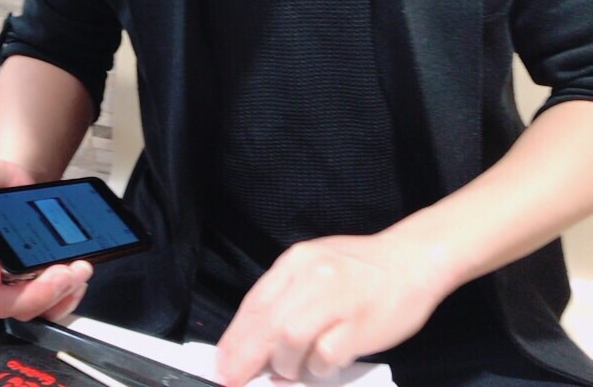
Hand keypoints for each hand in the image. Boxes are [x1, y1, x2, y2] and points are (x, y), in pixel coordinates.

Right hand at [0, 156, 92, 321]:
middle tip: (61, 272)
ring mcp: (19, 288)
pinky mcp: (42, 292)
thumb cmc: (10, 192)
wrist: (33, 197)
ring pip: (33, 309)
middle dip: (34, 293)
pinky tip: (80, 275)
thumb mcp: (0, 176)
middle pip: (5, 301)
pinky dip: (69, 296)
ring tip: (80, 269)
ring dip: (58, 295)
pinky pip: (53, 308)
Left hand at [216, 232, 448, 386]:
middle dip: (246, 357)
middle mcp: (313, 275)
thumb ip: (288, 297)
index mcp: (297, 260)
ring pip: (289, 340)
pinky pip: (324, 356)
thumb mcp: (317, 267)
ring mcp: (337, 299)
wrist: (412, 260)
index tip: (222, 362)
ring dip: (285, 365)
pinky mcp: (359, 324)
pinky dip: (317, 369)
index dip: (235, 337)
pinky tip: (321, 367)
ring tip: (291, 371)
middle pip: (267, 323)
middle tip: (236, 378)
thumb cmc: (362, 269)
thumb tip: (258, 339)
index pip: (255, 302)